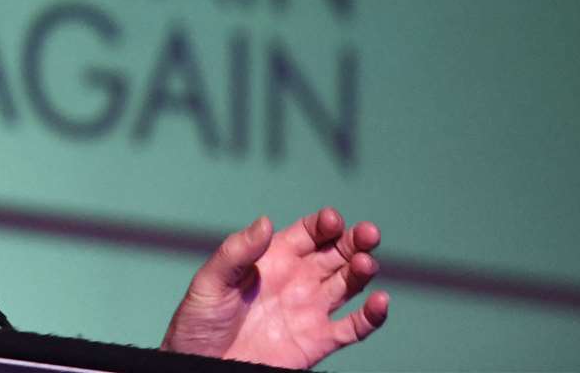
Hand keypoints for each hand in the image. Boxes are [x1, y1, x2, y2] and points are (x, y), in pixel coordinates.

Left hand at [160, 207, 388, 368]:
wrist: (200, 365)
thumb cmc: (199, 320)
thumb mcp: (211, 281)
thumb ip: (237, 252)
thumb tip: (265, 221)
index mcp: (273, 258)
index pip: (308, 233)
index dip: (324, 224)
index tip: (332, 220)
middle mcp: (297, 280)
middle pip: (336, 253)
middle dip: (354, 240)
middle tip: (368, 233)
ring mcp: (310, 310)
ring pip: (348, 284)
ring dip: (362, 271)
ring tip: (366, 263)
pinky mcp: (317, 342)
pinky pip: (353, 328)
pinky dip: (371, 316)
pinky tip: (380, 302)